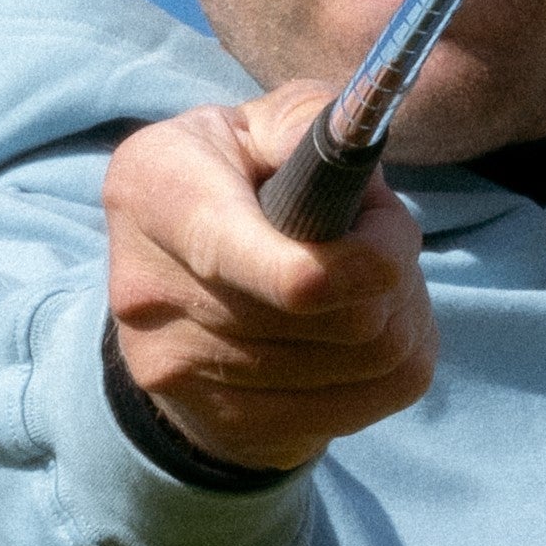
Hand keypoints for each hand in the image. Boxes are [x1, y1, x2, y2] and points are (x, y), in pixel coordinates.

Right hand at [103, 83, 437, 475]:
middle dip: (393, 272)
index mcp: (153, 188)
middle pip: (333, 315)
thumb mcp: (257, 126)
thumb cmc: (235, 180)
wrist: (174, 286)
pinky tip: (367, 332)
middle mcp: (147, 287)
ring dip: (399, 316)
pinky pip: (365, 404)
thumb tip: (354, 149)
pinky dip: (390, 366)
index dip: (351, 265)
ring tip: (375, 281)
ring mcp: (179, 369)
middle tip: (387, 241)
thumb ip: (306, 121)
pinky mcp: (224, 424)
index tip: (393, 244)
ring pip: (361, 361)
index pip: (264, 262)